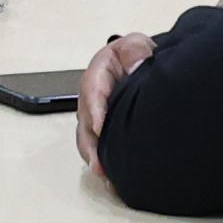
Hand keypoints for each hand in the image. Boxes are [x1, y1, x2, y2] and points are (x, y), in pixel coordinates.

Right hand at [74, 29, 156, 169]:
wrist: (137, 66)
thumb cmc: (132, 57)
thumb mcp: (134, 44)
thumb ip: (135, 51)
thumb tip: (137, 66)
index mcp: (96, 75)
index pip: (92, 91)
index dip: (95, 110)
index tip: (99, 126)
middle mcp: (91, 99)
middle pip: (85, 123)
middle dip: (90, 144)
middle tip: (98, 163)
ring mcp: (94, 116)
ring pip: (87, 139)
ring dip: (93, 157)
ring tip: (104, 174)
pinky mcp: (102, 130)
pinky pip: (96, 146)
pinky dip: (100, 161)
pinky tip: (111, 178)